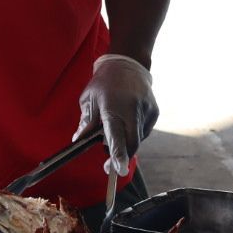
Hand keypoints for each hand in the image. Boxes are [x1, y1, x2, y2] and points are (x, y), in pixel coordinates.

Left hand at [75, 54, 157, 174]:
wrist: (129, 63)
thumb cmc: (105, 82)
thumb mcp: (89, 99)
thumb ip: (86, 122)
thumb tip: (78, 140)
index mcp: (113, 107)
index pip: (117, 136)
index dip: (118, 155)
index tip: (117, 169)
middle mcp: (133, 111)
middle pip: (131, 144)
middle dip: (121, 157)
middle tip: (109, 164)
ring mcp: (146, 112)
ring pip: (137, 140)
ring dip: (126, 142)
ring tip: (116, 127)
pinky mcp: (154, 113)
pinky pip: (143, 132)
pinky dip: (133, 133)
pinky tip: (126, 120)